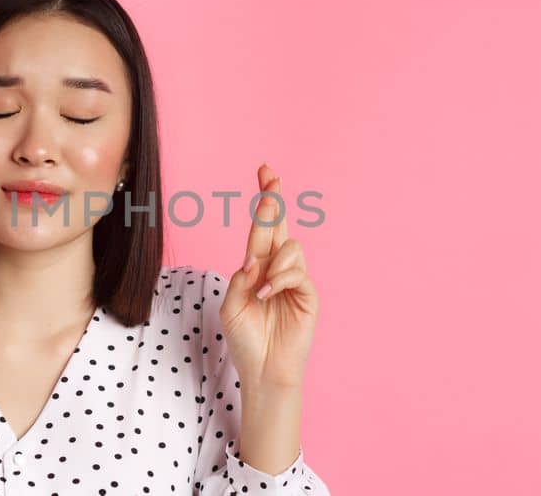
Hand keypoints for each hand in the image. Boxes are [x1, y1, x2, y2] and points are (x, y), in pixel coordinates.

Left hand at [220, 163, 319, 389]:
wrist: (262, 369)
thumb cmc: (245, 339)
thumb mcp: (232, 305)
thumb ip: (241, 278)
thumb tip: (254, 259)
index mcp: (258, 266)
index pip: (261, 228)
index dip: (264, 201)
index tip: (265, 171)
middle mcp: (277, 268)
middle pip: (279, 225)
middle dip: (274, 201)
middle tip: (271, 179)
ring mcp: (295, 280)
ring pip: (291, 247)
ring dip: (273, 263)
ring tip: (262, 288)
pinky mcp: (308, 295)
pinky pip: (297, 273)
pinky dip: (279, 280)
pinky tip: (268, 295)